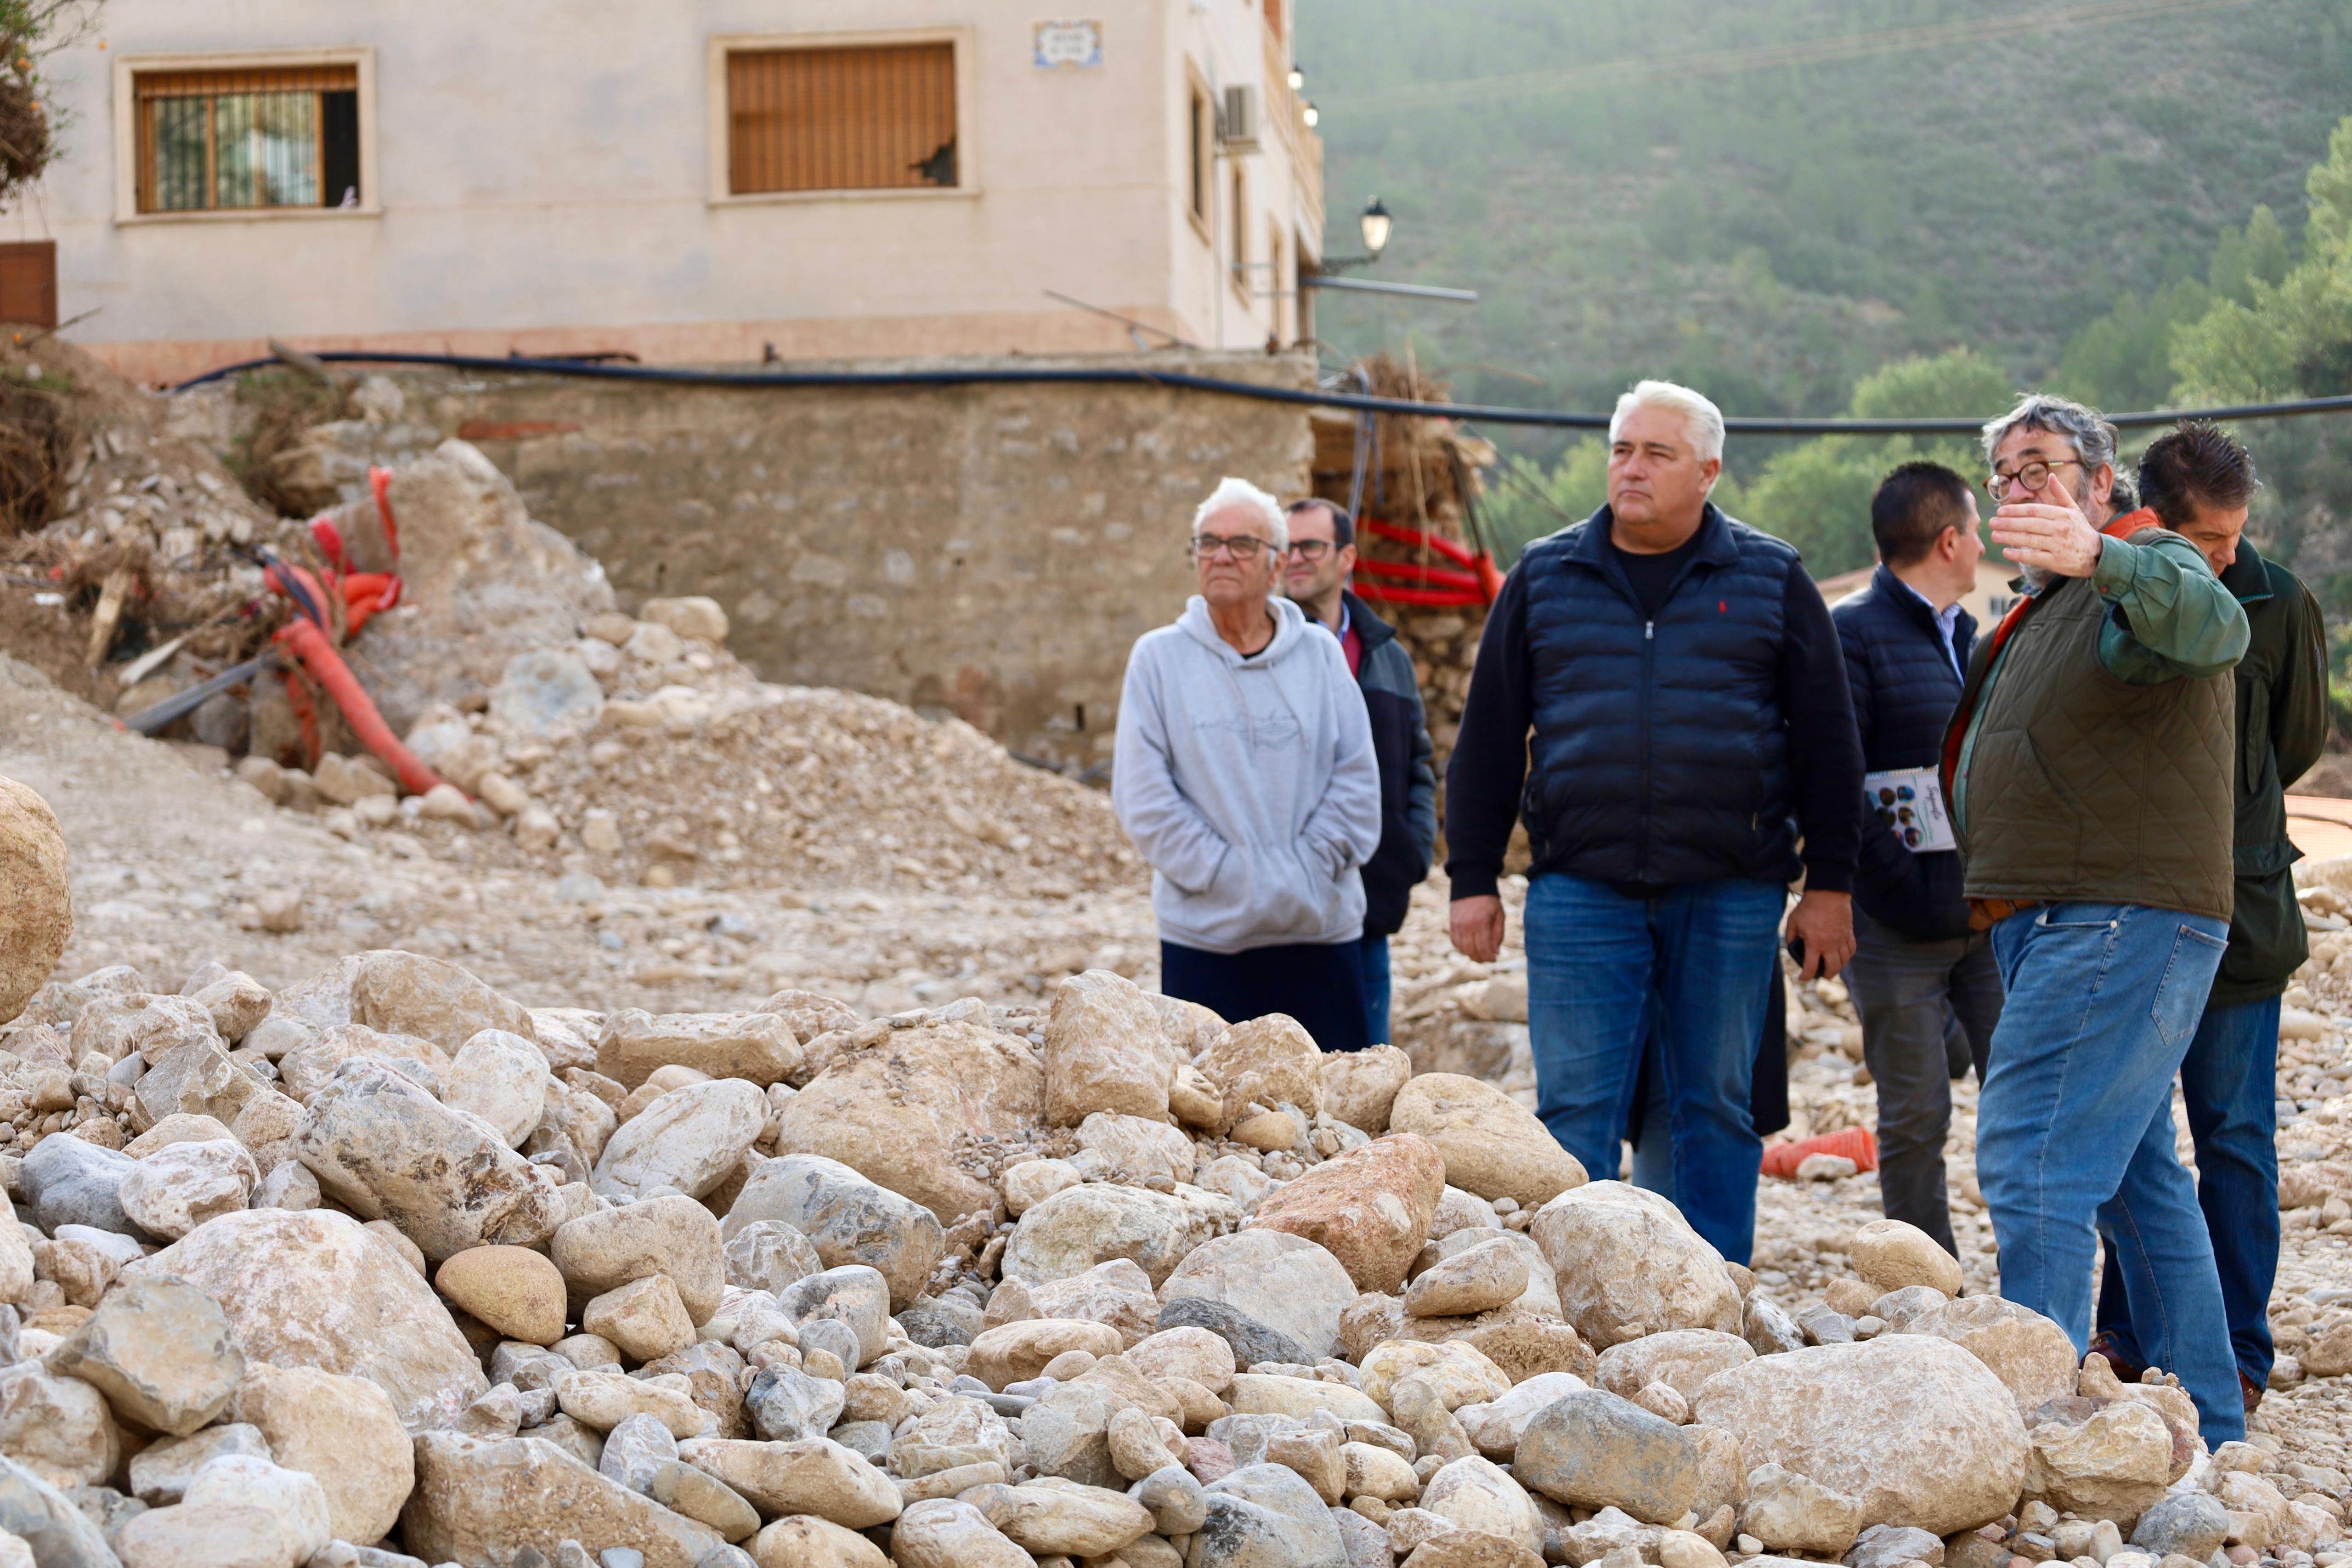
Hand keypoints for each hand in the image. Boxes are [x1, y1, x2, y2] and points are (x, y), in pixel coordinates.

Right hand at [1450, 895, 1504, 962]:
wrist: (1471, 885)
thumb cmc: (1489, 901)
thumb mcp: (1499, 915)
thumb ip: (1498, 934)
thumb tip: (1495, 953)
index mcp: (1481, 922)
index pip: (1484, 948)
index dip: (1489, 957)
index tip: (1494, 959)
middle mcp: (1467, 925)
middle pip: (1472, 951)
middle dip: (1481, 958)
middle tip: (1488, 959)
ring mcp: (1457, 925)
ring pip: (1463, 949)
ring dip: (1472, 955)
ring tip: (1480, 954)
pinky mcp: (1452, 925)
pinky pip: (1455, 942)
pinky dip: (1463, 948)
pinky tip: (1470, 947)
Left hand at [1786, 889, 1854, 980]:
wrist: (1828, 892)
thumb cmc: (1808, 907)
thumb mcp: (1793, 922)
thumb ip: (1790, 937)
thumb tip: (1791, 947)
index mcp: (1814, 943)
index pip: (1811, 968)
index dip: (1805, 976)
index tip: (1802, 977)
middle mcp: (1830, 944)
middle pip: (1832, 969)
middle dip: (1826, 975)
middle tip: (1821, 974)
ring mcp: (1842, 939)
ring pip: (1844, 961)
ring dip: (1838, 967)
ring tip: (1832, 966)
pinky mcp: (1850, 933)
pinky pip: (1852, 950)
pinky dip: (1848, 956)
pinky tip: (1843, 957)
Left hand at [1989, 469, 2104, 577]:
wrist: (2096, 554)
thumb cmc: (2080, 530)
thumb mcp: (2073, 509)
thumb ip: (2060, 493)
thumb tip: (2051, 476)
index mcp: (2062, 515)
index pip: (2035, 511)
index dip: (2016, 511)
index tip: (2000, 511)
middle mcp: (2060, 529)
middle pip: (2029, 524)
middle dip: (2008, 523)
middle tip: (1991, 523)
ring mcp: (2058, 545)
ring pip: (2030, 540)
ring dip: (2010, 538)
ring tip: (1994, 536)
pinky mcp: (2056, 561)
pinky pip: (2035, 557)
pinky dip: (2020, 555)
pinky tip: (2006, 552)